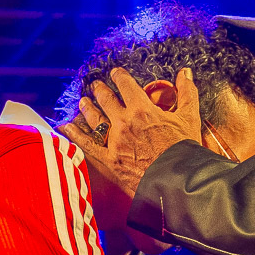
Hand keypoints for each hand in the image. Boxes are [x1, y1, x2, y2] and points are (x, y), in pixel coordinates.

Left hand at [66, 66, 201, 199]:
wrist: (176, 181)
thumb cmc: (184, 150)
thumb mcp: (189, 118)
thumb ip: (186, 93)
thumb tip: (185, 72)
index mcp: (142, 109)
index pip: (126, 85)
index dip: (119, 76)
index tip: (116, 73)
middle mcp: (124, 122)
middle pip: (106, 99)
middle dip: (100, 90)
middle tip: (96, 85)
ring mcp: (114, 141)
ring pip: (94, 118)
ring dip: (87, 107)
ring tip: (83, 101)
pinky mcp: (108, 160)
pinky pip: (87, 145)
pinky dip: (74, 135)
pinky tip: (65, 127)